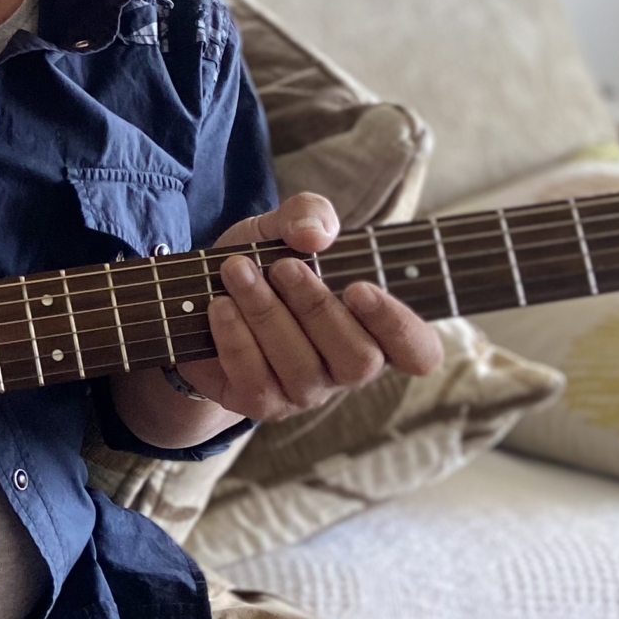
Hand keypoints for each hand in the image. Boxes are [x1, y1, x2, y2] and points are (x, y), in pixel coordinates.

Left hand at [174, 191, 443, 423]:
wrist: (199, 298)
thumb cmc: (263, 264)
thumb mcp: (284, 227)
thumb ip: (309, 215)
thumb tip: (315, 235)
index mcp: (374, 329)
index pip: (419, 352)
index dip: (400, 327)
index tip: (360, 288)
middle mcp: (346, 368)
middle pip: (359, 359)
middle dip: (318, 308)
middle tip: (283, 267)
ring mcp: (306, 392)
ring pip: (303, 368)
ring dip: (267, 314)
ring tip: (236, 271)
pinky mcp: (261, 403)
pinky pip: (257, 382)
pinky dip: (236, 339)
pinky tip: (220, 306)